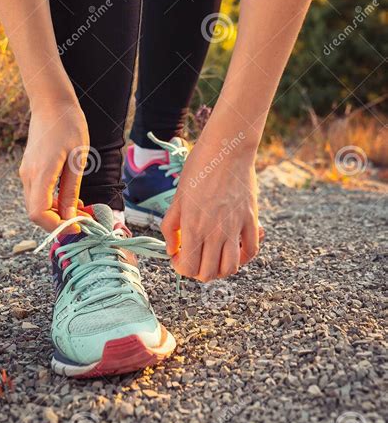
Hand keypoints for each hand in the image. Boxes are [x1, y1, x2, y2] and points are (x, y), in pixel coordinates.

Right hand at [19, 98, 89, 231]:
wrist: (51, 103)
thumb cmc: (69, 125)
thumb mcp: (77, 159)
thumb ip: (71, 190)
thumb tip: (70, 216)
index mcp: (40, 173)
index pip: (38, 213)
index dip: (56, 226)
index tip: (78, 226)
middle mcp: (28, 176)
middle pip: (36, 213)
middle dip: (58, 222)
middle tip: (84, 219)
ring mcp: (26, 172)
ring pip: (36, 205)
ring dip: (56, 212)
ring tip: (81, 207)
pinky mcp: (29, 169)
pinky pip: (37, 194)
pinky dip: (51, 202)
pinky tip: (69, 196)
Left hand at [161, 131, 261, 281]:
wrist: (227, 149)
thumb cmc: (199, 168)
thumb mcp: (177, 197)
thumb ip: (171, 226)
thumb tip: (171, 249)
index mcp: (192, 227)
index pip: (187, 268)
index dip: (180, 267)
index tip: (179, 256)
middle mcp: (214, 232)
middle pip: (208, 273)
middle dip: (198, 272)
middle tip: (195, 258)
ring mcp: (235, 227)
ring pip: (231, 268)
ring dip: (221, 269)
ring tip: (214, 257)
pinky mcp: (251, 220)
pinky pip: (251, 251)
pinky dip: (243, 257)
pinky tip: (235, 248)